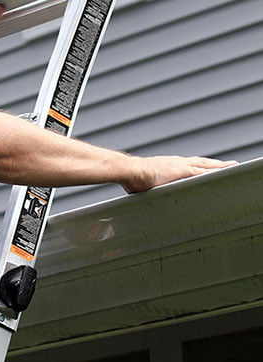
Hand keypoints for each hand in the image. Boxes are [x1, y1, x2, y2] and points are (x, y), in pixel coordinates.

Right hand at [121, 154, 236, 192]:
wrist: (129, 171)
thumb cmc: (131, 178)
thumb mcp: (141, 186)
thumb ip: (146, 191)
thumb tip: (141, 200)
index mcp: (167, 165)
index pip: (188, 164)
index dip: (199, 165)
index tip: (206, 166)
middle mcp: (176, 162)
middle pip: (201, 161)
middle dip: (214, 163)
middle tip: (228, 163)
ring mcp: (180, 165)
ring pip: (205, 164)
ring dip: (219, 165)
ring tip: (232, 165)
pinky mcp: (181, 170)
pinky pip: (203, 171)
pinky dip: (214, 171)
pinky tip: (224, 172)